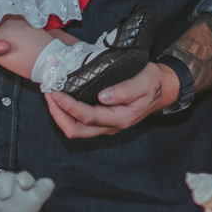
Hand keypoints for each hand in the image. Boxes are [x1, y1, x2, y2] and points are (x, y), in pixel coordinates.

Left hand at [44, 61, 176, 137]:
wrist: (163, 87)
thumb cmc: (153, 82)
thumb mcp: (143, 81)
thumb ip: (124, 90)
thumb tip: (103, 97)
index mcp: (120, 118)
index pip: (88, 117)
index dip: (69, 106)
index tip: (56, 93)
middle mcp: (111, 126)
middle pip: (77, 130)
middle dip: (58, 115)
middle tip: (48, 95)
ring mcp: (107, 124)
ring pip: (77, 129)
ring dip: (60, 115)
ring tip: (51, 96)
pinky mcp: (103, 119)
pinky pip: (81, 122)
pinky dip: (67, 112)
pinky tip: (62, 98)